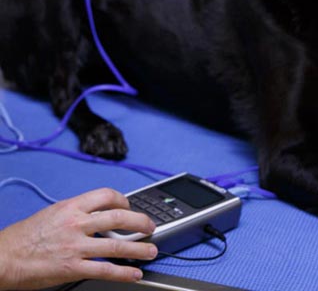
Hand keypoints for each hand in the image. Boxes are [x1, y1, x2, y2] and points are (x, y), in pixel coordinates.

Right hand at [0, 188, 157, 289]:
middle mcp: (77, 223)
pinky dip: (123, 273)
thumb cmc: (26, 235)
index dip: (123, 199)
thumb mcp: (54, 212)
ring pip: (116, 245)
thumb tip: (97, 215)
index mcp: (72, 206)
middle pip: (118, 217)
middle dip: (139, 221)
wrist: (5, 256)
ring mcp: (76, 246)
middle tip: (150, 226)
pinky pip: (105, 270)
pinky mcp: (73, 268)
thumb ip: (77, 212)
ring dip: (138, 249)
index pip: (106, 195)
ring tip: (151, 250)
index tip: (129, 205)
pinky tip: (134, 273)